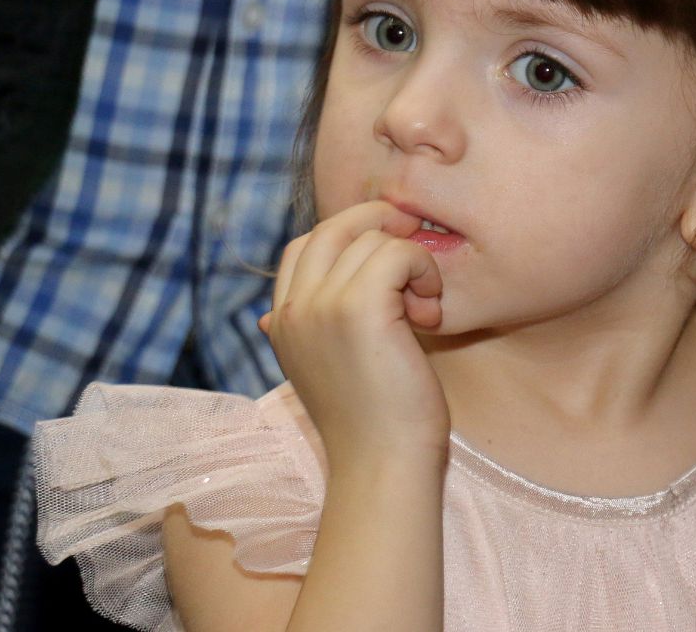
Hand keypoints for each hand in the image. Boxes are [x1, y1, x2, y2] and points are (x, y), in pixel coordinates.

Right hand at [258, 201, 449, 465]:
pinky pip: (398, 253)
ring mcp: (322, 305)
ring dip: (411, 263)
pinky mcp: (360, 306)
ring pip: (373, 240)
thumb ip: (304, 334)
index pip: (305, 245)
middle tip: (416, 257)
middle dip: (381, 227)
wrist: (384, 467)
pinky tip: (429, 311)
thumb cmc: (371, 424)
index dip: (350, 238)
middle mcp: (293, 309)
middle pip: (333, 227)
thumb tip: (267, 315)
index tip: (389, 261)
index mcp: (281, 323)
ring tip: (422, 310)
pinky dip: (424, 270)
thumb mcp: (319, 371)